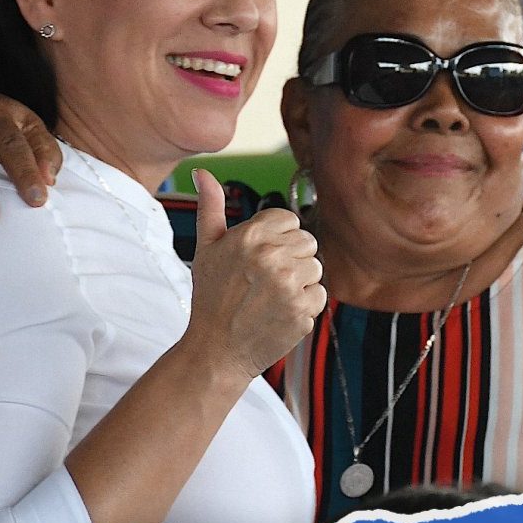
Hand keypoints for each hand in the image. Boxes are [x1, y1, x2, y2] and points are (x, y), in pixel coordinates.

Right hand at [185, 169, 325, 379]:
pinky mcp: (301, 310)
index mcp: (249, 236)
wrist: (215, 351)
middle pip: (307, 242)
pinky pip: (320, 295)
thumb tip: (203, 172)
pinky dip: (305, 305)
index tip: (259, 260)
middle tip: (264, 281)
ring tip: (272, 297)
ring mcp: (287, 284)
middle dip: (291, 259)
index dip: (277, 240)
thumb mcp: (205, 248)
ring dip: (300, 282)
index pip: (289, 220)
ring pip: (316, 267)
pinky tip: (280, 313)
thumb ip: (210, 207)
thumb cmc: (210, 297)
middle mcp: (270, 256)